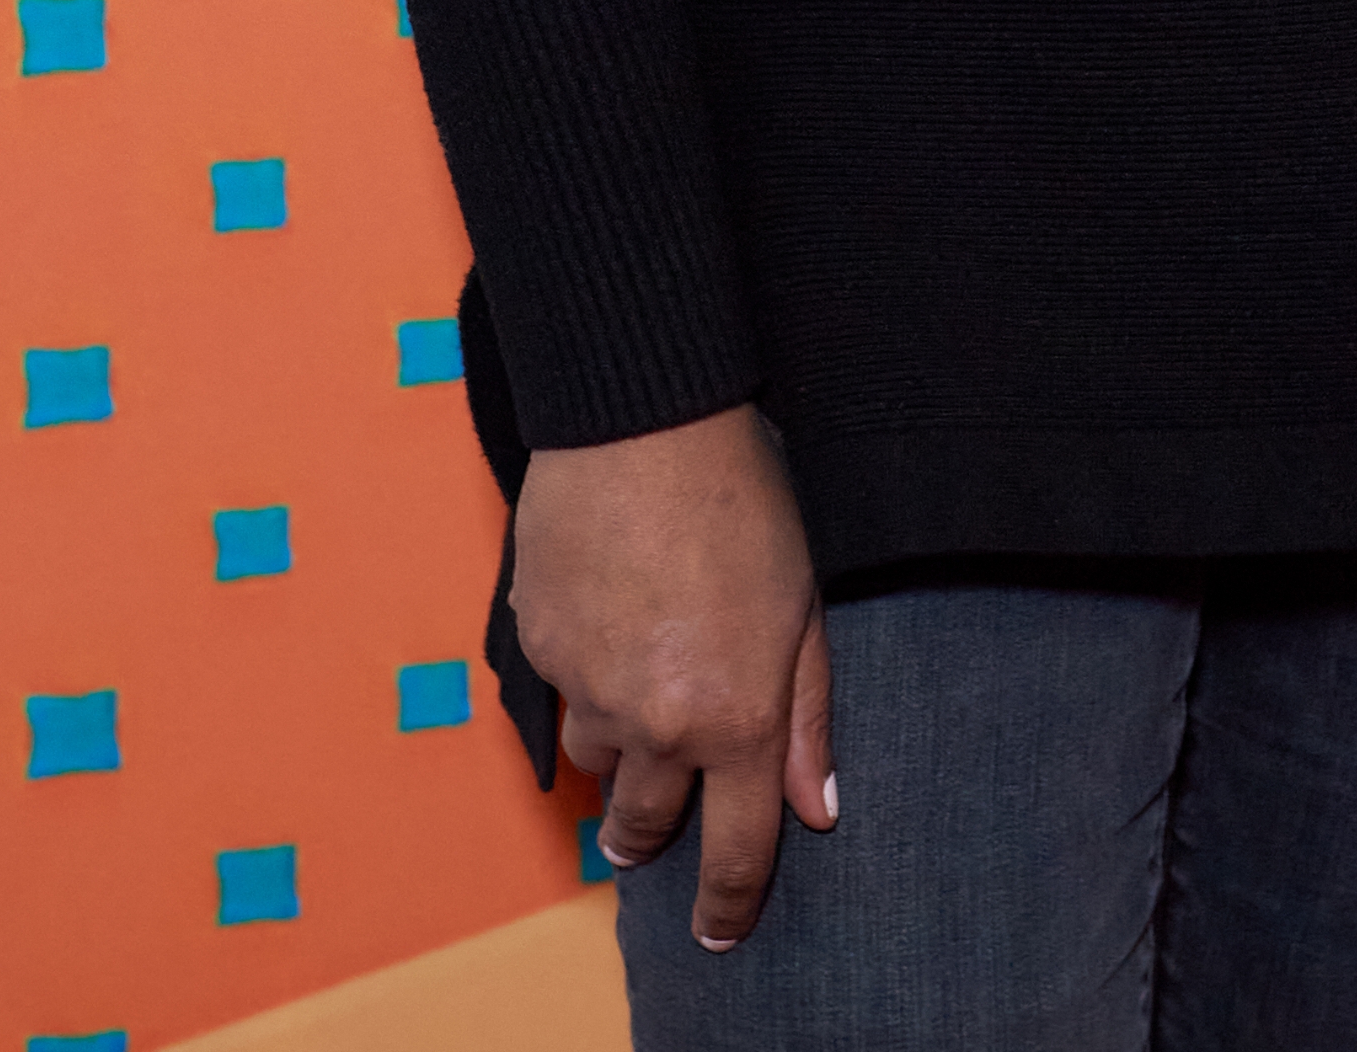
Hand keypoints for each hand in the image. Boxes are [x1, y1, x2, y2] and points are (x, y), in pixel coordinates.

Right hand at [513, 405, 834, 950]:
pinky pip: (562, 694)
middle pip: (646, 826)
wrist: (641, 422)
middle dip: (652, 836)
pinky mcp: (538, 650)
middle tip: (653, 830)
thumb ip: (805, 716)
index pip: (736, 853)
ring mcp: (589, 691)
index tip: (718, 933)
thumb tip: (817, 807)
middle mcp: (657, 724)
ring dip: (618, 751)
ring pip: (597, 763)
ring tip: (639, 692)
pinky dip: (584, 678)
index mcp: (735, 718)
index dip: (728, 906)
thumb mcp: (802, 605)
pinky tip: (608, 621)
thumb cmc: (741, 498)